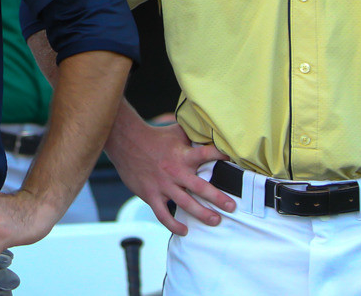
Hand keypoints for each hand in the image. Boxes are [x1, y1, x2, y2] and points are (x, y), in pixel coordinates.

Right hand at [109, 123, 231, 234]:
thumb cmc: (155, 136)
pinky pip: (163, 215)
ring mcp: (163, 185)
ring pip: (185, 204)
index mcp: (183, 154)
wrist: (126, 142)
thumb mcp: (176, 132)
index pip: (206, 154)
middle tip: (232, 207)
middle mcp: (175, 171)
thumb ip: (194, 134)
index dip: (221, 156)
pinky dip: (174, 225)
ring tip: (216, 221)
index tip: (234, 161)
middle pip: (200, 187)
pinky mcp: (150, 195)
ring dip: (202, 214)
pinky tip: (184, 231)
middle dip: (218, 198)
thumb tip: (211, 130)